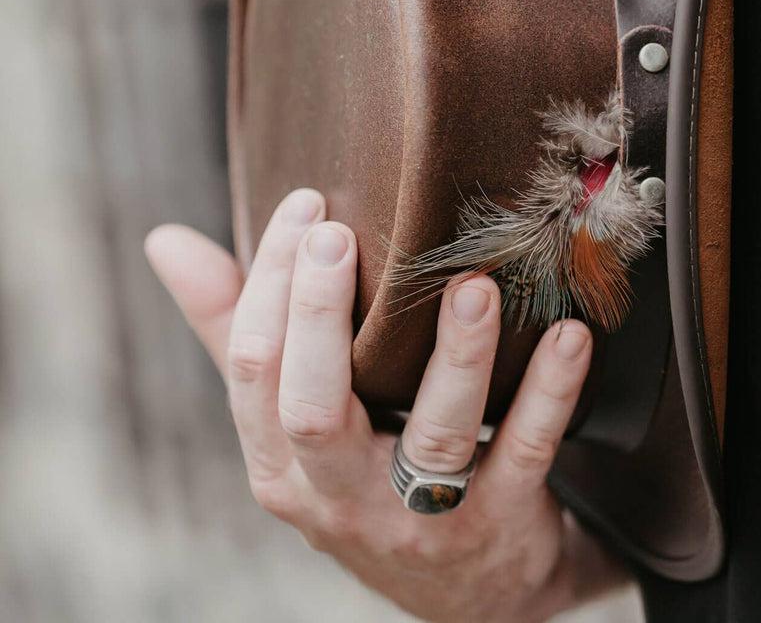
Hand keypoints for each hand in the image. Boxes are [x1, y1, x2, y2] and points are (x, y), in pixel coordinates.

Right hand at [145, 188, 628, 621]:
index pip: (253, 368)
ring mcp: (420, 520)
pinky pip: (526, 453)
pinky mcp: (498, 525)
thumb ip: (236, 331)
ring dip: (455, 357)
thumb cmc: (363, 476)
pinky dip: (548, 393)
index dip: (269, 281)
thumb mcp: (294, 420)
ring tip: (472, 284)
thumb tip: (165, 243)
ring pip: (432, 436)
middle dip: (319, 317)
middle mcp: (339, 499)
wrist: (463, 594)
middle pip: (314, 410)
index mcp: (280, 464)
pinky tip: (567, 334)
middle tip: (337, 234)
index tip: (305, 204)